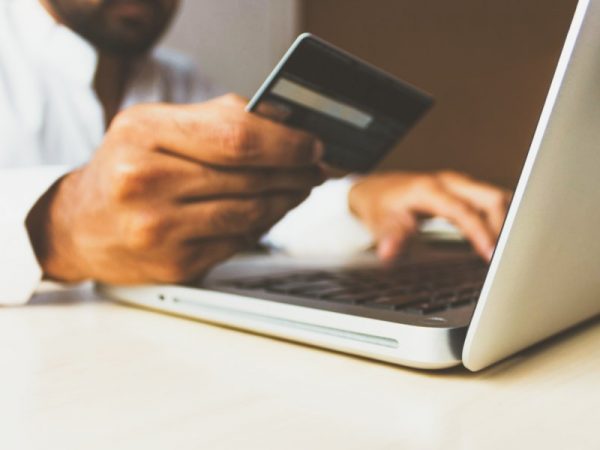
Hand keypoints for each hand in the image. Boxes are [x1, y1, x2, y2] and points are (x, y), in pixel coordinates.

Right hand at [27, 94, 324, 283]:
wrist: (79, 225)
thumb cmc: (124, 169)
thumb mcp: (154, 127)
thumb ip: (216, 120)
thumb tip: (285, 123)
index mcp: (143, 133)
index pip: (236, 137)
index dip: (287, 142)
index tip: (313, 144)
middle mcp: (145, 182)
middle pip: (250, 176)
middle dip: (296, 172)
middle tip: (316, 167)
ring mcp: (159, 229)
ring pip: (251, 214)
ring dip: (286, 200)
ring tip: (300, 187)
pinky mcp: (174, 264)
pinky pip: (238, 242)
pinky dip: (263, 225)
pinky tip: (270, 212)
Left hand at [348, 171, 510, 261]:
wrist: (376, 190)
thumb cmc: (380, 205)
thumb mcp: (379, 222)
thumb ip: (389, 237)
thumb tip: (388, 252)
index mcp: (429, 189)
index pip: (464, 211)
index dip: (480, 232)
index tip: (491, 254)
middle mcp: (448, 182)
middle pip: (490, 197)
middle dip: (504, 225)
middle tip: (508, 256)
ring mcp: (459, 184)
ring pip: (496, 197)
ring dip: (507, 221)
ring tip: (512, 250)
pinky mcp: (464, 190)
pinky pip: (491, 201)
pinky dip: (502, 218)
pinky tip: (504, 238)